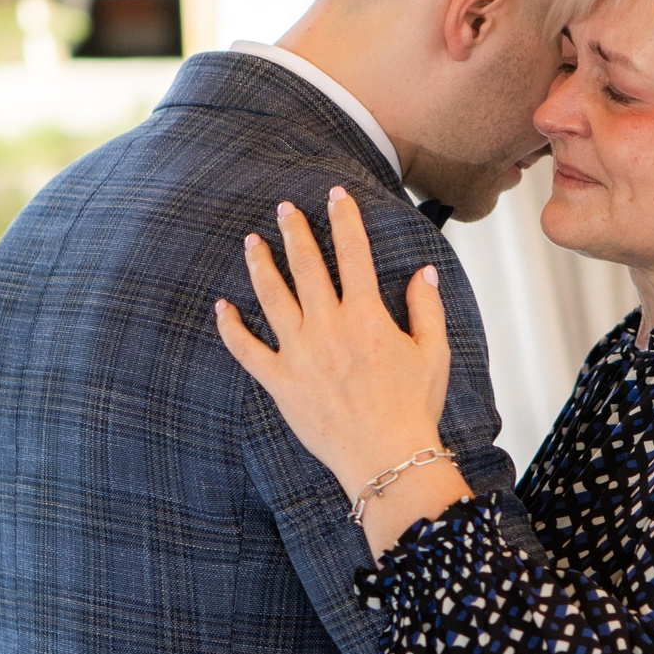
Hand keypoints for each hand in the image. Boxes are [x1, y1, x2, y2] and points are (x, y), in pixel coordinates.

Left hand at [215, 187, 466, 540]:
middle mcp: (328, 327)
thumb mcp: (432, 354)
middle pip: (306, 266)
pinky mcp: (280, 382)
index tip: (336, 195)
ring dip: (260, 265)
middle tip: (285, 208)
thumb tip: (424, 273)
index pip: (354, 254)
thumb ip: (426, 308)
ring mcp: (300, 354)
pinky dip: (231, 328)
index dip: (344, 220)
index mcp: (366, 316)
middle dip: (295, 232)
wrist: (386, 458)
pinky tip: (222, 308)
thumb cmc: (412, 409)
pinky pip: (248, 350)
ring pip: (272, 298)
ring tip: (251, 241)